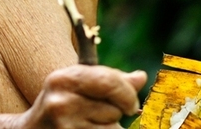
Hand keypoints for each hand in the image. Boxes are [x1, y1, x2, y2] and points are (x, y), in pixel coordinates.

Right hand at [18, 65, 146, 128]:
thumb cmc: (58, 106)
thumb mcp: (75, 86)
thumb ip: (108, 80)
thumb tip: (141, 77)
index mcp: (63, 79)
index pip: (108, 81)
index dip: (127, 92)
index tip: (130, 102)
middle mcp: (61, 103)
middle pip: (114, 109)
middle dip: (116, 113)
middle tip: (103, 115)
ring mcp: (65, 128)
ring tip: (88, 125)